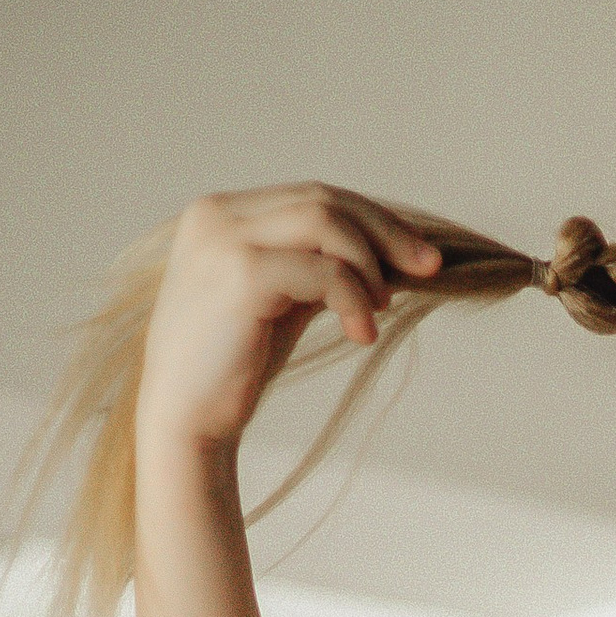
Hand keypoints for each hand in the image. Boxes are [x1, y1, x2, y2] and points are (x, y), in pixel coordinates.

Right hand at [136, 184, 444, 458]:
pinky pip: (322, 271)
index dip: (373, 220)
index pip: (312, 196)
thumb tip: (388, 251)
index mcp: (222, 213)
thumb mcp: (283, 300)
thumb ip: (318, 265)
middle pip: (323, 200)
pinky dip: (354, 299)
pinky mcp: (239, 274)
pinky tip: (362, 335)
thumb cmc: (234, 365)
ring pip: (325, 223)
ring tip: (381, 312)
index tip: (418, 254)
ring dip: (369, 266)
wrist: (186, 420)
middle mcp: (217, 214)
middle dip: (385, 233)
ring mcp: (223, 239)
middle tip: (429, 269)